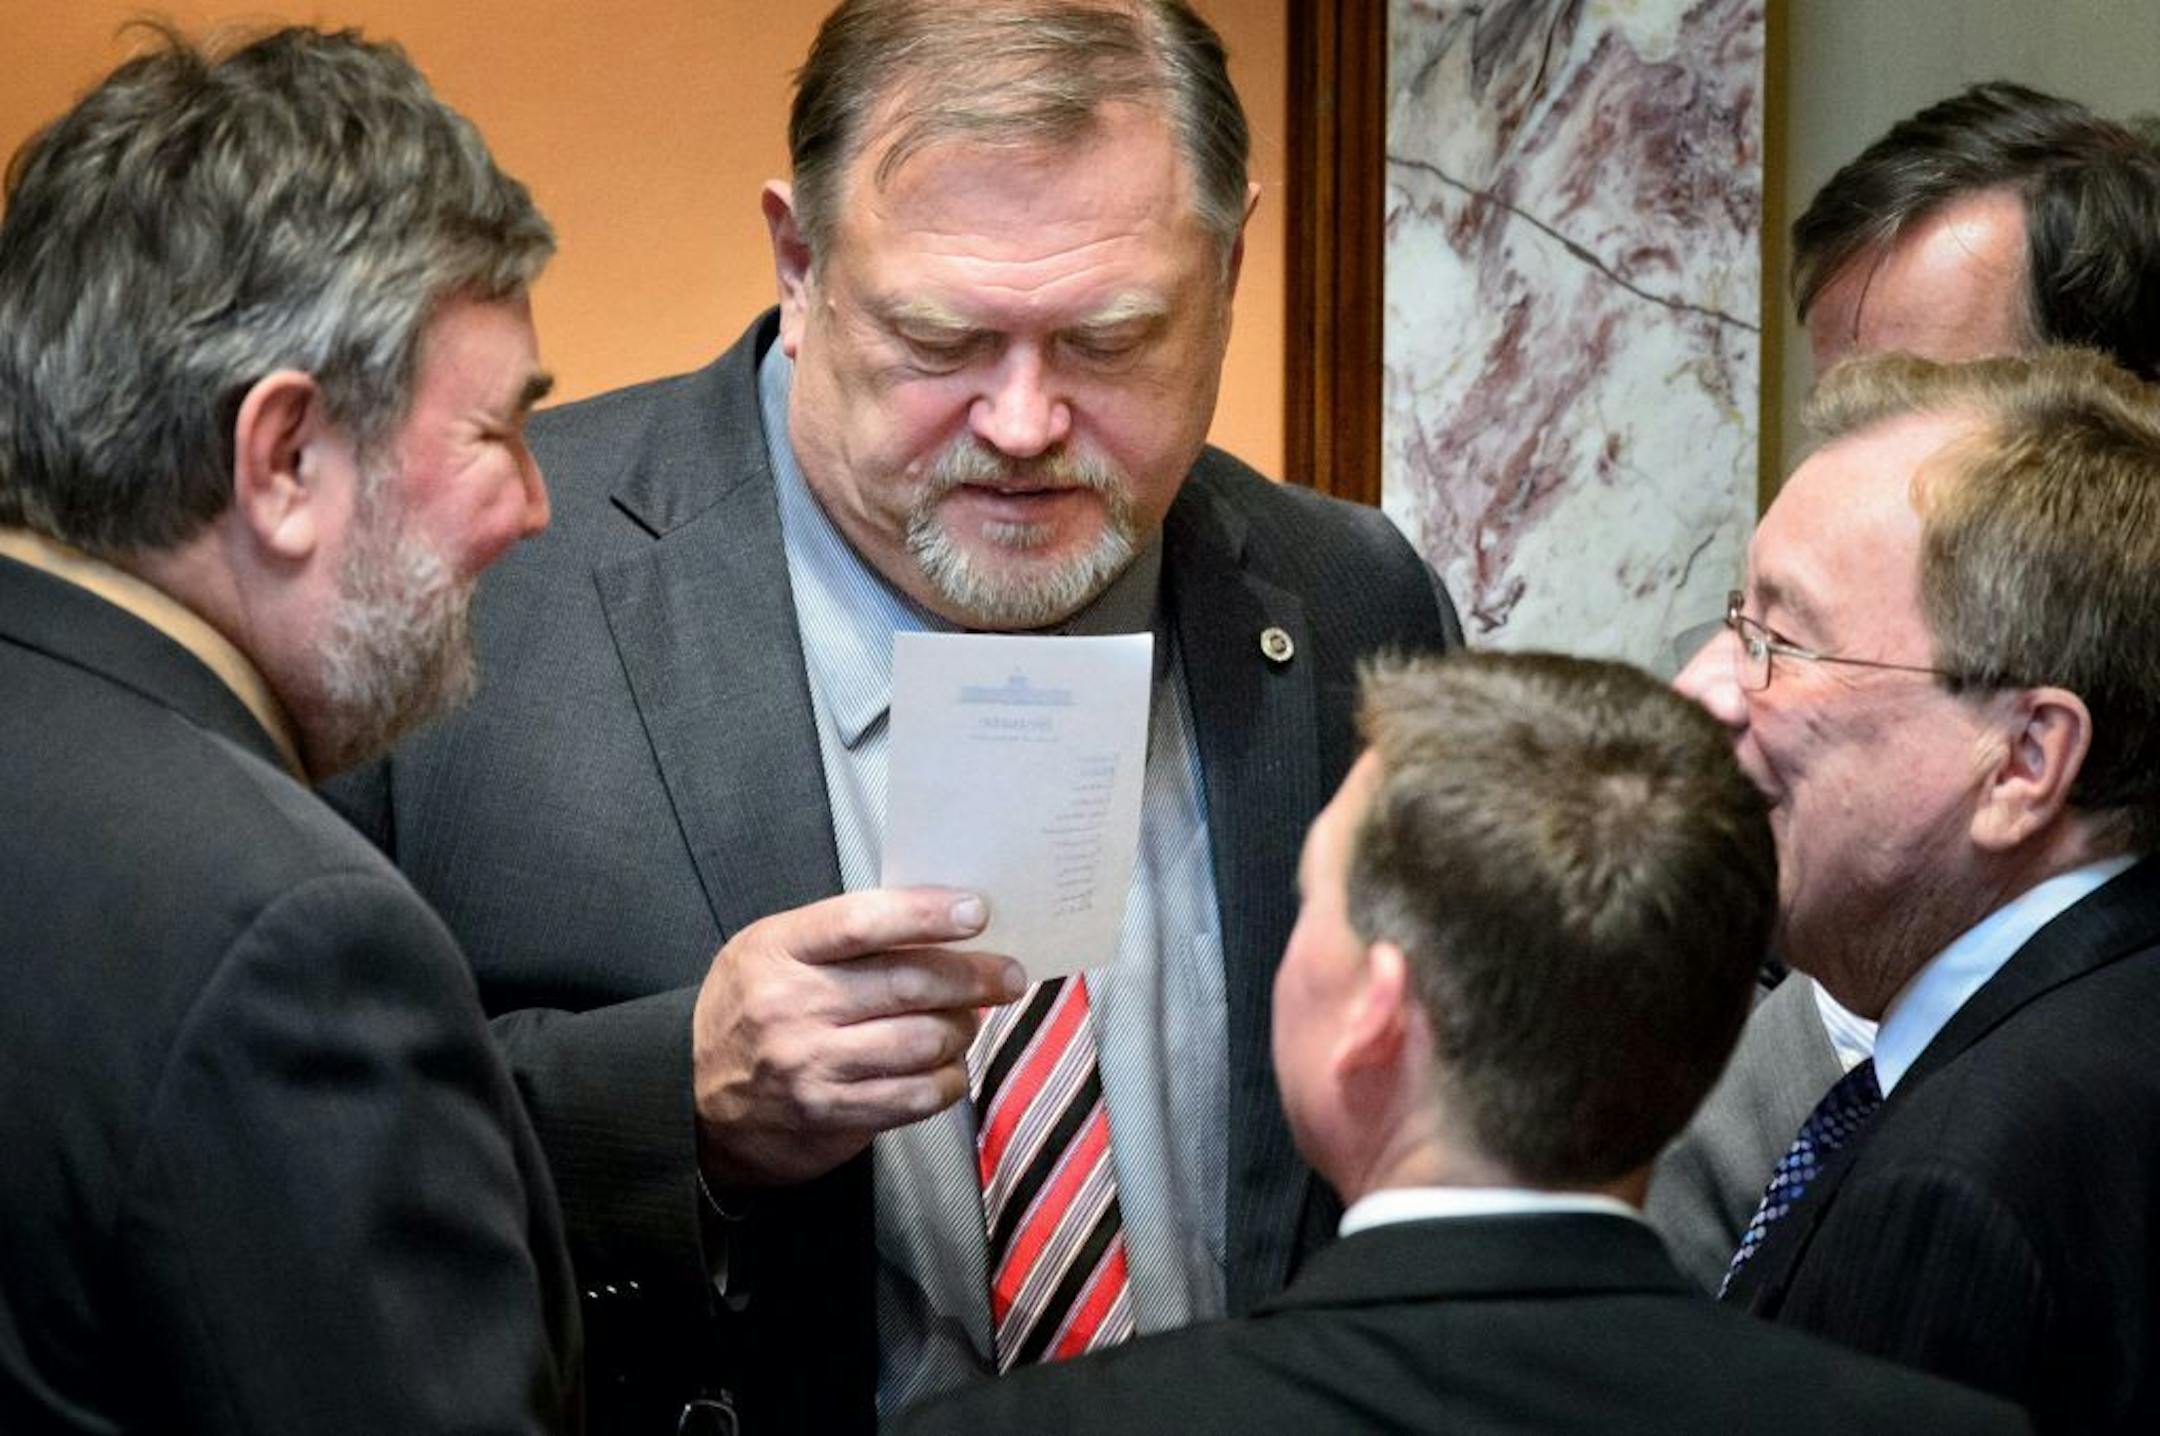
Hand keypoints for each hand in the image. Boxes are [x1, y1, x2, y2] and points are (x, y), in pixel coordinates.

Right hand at [691, 887, 1024, 1186]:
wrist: (693, 1100)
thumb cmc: (752, 1011)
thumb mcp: (775, 952)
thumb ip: (844, 936)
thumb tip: (940, 925)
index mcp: (778, 949)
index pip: (862, 921)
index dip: (926, 914)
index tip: (977, 911)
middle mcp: (791, 1006)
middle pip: (906, 984)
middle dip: (972, 977)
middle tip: (1007, 975)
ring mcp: (810, 1065)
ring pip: (921, 1041)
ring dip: (962, 1029)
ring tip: (970, 1020)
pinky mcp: (830, 1115)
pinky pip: (914, 1096)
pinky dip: (948, 1080)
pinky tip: (949, 1067)